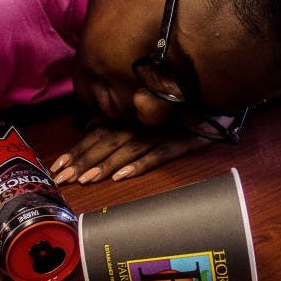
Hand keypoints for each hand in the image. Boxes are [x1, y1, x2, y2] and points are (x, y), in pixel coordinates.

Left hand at [49, 121, 212, 184]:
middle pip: (108, 142)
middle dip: (83, 161)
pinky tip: (122, 176)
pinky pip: (159, 153)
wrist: (223, 101)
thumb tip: (90, 126)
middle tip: (63, 179)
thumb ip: (122, 121)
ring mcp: (164, 131)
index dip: (77, 150)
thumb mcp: (149, 114)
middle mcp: (144, 121)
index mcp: (133, 115)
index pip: (98, 133)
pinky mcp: (184, 140)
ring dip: (106, 164)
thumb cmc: (182, 109)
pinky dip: (140, 164)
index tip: (57, 167)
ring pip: (129, 148)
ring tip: (86, 179)